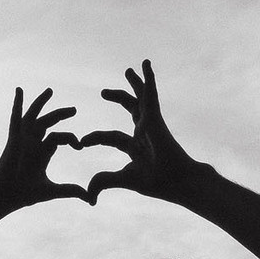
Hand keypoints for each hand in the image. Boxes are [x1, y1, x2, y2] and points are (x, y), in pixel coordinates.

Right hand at [0, 87, 88, 212]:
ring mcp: (23, 139)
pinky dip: (17, 103)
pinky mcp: (14, 138)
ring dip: (42, 102)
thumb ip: (70, 190)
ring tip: (50, 90)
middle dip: (61, 114)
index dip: (71, 139)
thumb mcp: (52, 190)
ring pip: (34, 116)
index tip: (80, 146)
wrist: (6, 195)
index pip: (58, 138)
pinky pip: (16, 117)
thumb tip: (90, 198)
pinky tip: (19, 90)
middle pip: (47, 123)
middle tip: (74, 110)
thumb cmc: (24, 194)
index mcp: (41, 153)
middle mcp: (33, 143)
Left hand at [79, 60, 204, 203]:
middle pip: (130, 111)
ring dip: (135, 84)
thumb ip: (104, 181)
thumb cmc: (158, 181)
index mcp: (135, 147)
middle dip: (118, 100)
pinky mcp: (155, 116)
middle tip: (103, 92)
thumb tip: (88, 194)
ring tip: (128, 70)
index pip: (111, 138)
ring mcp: (150, 123)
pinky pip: (150, 93)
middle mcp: (143, 132)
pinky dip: (148, 78)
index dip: (95, 138)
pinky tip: (145, 64)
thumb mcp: (125, 179)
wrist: (179, 180)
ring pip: (140, 99)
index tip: (81, 142)